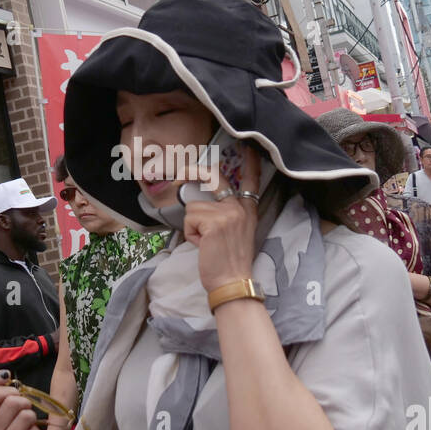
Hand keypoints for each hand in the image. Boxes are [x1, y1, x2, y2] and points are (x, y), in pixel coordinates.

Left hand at [185, 142, 261, 292]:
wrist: (232, 282)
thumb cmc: (230, 263)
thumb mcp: (238, 233)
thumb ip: (227, 215)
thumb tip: (203, 205)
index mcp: (247, 210)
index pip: (251, 181)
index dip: (250, 163)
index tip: (248, 147)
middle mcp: (239, 207)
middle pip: (212, 177)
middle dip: (192, 171)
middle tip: (179, 175)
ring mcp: (227, 212)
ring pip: (193, 207)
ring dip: (192, 226)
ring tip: (204, 242)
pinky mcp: (213, 221)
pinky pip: (189, 219)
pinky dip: (190, 234)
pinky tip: (202, 246)